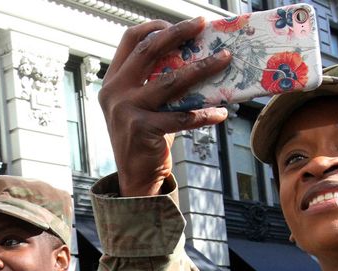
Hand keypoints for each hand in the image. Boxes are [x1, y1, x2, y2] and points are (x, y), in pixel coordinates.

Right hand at [99, 18, 230, 196]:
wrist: (136, 179)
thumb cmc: (145, 139)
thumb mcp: (142, 106)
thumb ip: (155, 83)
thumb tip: (194, 58)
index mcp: (113, 82)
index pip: (129, 41)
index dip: (154, 27)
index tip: (180, 24)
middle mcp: (115, 93)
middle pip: (148, 51)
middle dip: (178, 33)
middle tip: (202, 25)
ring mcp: (126, 111)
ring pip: (170, 81)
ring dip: (202, 68)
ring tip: (224, 59)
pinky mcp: (142, 130)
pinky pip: (182, 117)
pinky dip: (204, 114)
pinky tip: (220, 112)